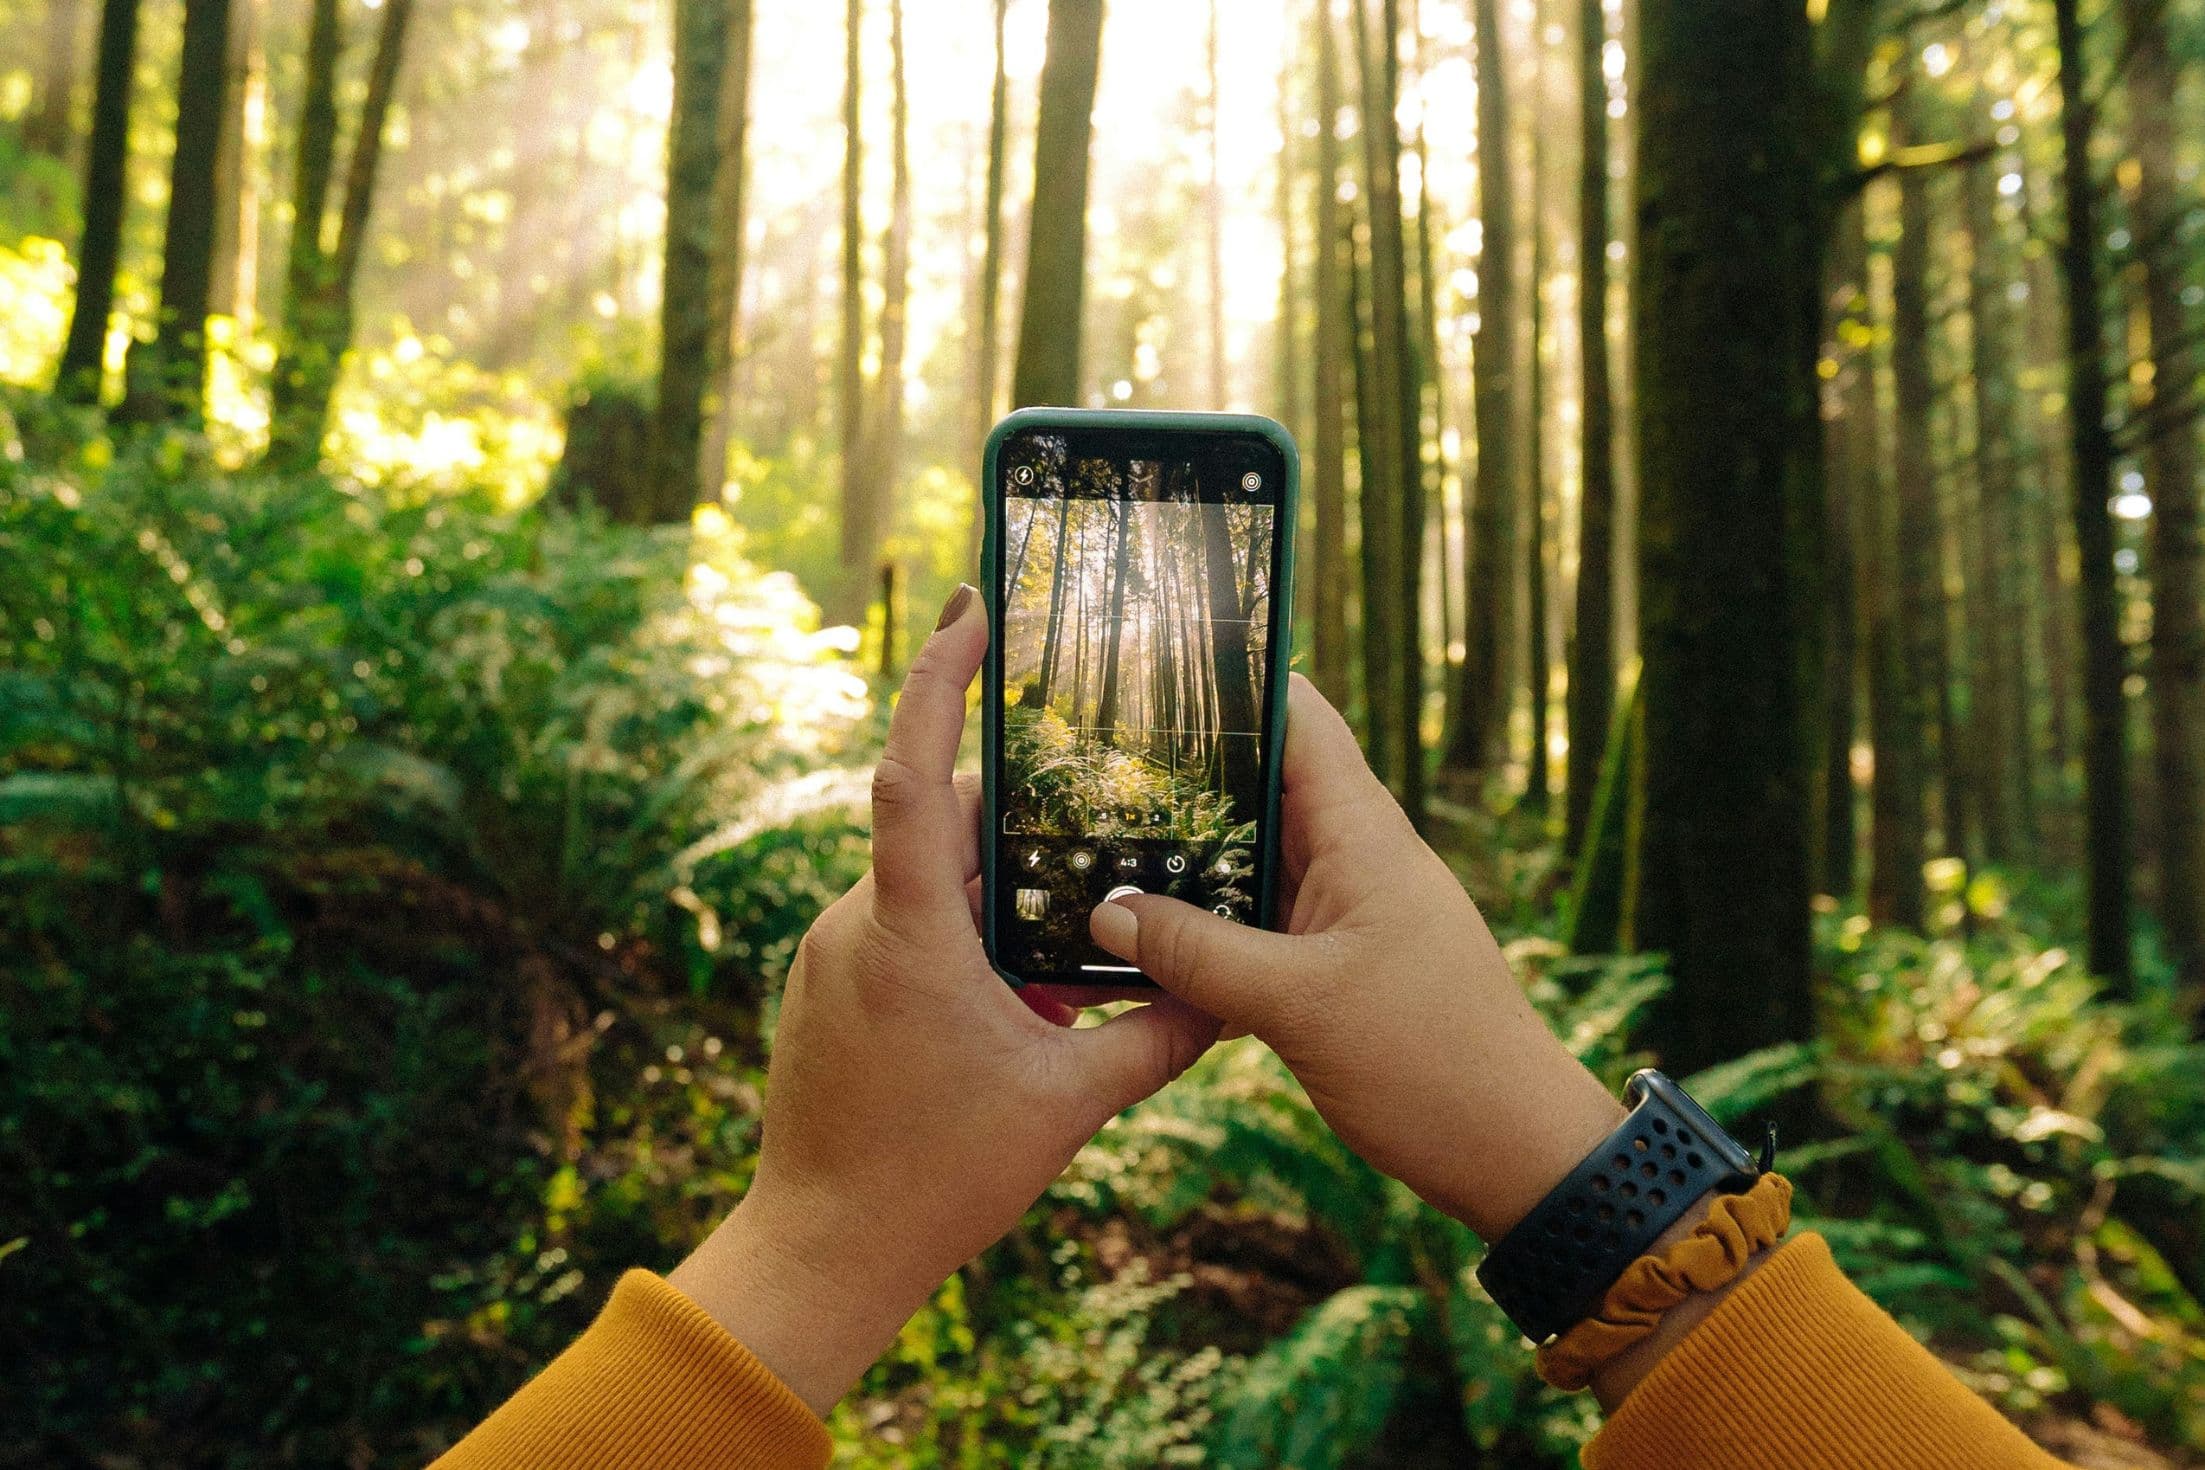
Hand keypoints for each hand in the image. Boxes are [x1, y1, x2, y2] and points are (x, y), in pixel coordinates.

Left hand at [670, 585, 1219, 1415]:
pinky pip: (902, 923)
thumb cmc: (935, 1178)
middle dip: (1023, 827)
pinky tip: (1015, 998)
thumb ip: (1156, 1037)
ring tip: (1068, 949)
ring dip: (997, 896)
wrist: (822, 1251)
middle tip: (1098, 826)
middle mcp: (857, 923)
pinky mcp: (827, 984)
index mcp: (909, 932)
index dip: (939, 679)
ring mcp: (832, 952)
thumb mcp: (1069, 1105)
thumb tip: (1230, 994)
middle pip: (944, 826)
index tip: (972, 607)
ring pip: (925, 880)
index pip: (915, 772)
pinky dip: (962, 935)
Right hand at [1086, 674, 1623, 1242]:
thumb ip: (1198, 954)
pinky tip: (1138, 938)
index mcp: (1364, 836)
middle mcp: (1355, 858)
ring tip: (1088, 838)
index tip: (1152, 656)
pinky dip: (1203, 926)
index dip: (1234, 678)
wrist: (1517, 1156)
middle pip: (1259, 786)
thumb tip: (1106, 909)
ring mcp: (1344, 912)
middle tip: (1084, 757)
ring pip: (1250, 860)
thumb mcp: (1300, 1007)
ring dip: (1185, 857)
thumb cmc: (1433, 1065)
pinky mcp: (1333, 965)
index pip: (1298, 718)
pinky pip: (1255, 924)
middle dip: (1181, 773)